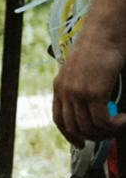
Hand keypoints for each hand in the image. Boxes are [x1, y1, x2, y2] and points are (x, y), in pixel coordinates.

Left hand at [55, 20, 125, 144]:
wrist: (103, 33)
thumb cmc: (98, 48)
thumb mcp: (81, 70)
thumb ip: (81, 88)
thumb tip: (92, 107)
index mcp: (59, 86)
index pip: (59, 119)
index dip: (69, 135)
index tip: (79, 143)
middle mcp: (65, 91)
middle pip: (74, 127)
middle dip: (92, 137)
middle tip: (107, 136)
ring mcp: (77, 93)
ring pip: (89, 126)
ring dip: (106, 132)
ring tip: (118, 126)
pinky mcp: (93, 92)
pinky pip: (103, 120)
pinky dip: (115, 125)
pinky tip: (123, 119)